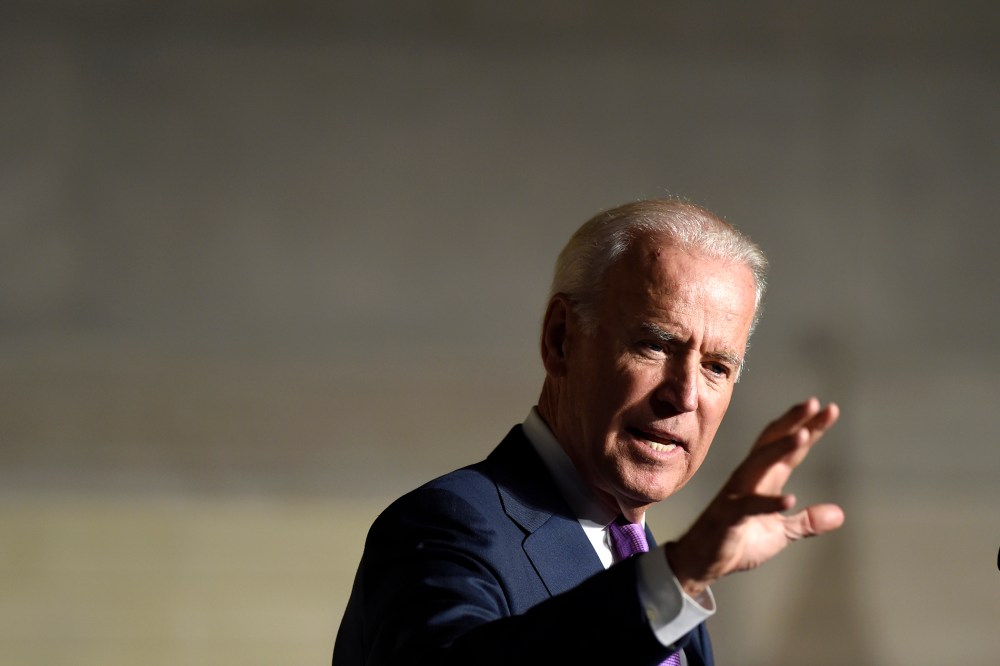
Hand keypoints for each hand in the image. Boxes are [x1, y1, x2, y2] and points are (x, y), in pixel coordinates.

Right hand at [664, 397, 843, 596]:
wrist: (704, 561)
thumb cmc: (738, 540)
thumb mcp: (781, 532)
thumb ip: (807, 522)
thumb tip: (840, 514)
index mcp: (765, 479)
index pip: (791, 449)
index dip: (810, 429)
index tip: (830, 410)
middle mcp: (750, 478)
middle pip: (773, 443)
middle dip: (794, 423)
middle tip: (815, 404)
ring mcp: (738, 494)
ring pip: (760, 463)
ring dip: (781, 449)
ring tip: (803, 435)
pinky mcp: (730, 516)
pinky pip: (750, 506)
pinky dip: (769, 502)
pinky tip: (790, 499)